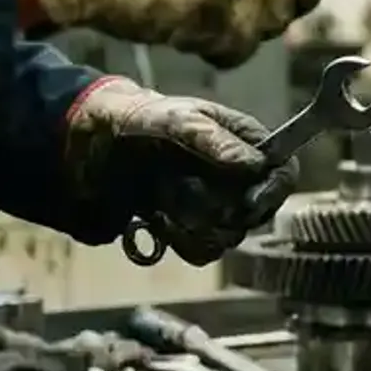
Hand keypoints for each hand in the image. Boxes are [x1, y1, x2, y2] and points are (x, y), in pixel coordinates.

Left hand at [63, 78, 300, 265]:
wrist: (86, 145)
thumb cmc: (136, 120)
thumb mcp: (173, 120)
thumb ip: (213, 141)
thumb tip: (255, 166)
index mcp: (244, 143)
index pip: (283, 173)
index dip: (273, 191)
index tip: (248, 201)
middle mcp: (236, 178)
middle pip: (257, 214)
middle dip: (220, 209)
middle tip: (185, 190)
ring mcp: (214, 206)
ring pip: (229, 237)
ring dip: (193, 224)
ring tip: (162, 201)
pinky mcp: (189, 230)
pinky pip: (202, 251)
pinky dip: (177, 238)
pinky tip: (155, 218)